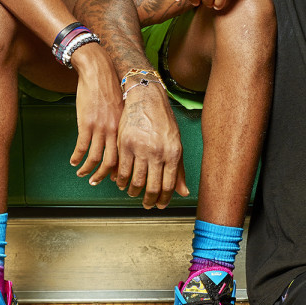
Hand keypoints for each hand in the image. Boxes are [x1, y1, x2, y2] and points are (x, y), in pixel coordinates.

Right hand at [68, 44, 120, 184]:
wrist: (98, 71)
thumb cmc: (110, 88)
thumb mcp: (121, 108)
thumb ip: (120, 124)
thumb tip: (117, 140)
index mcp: (125, 127)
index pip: (125, 156)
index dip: (119, 170)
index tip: (114, 178)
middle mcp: (115, 130)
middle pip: (111, 162)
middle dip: (103, 176)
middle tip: (96, 182)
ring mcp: (100, 128)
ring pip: (94, 158)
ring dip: (87, 169)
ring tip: (81, 173)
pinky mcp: (86, 123)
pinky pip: (81, 147)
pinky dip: (77, 158)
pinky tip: (73, 161)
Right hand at [114, 83, 191, 208]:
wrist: (146, 98)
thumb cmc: (163, 120)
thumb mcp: (176, 143)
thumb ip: (179, 169)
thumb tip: (184, 192)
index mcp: (173, 153)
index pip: (169, 185)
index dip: (164, 199)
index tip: (160, 205)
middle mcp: (157, 153)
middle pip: (152, 187)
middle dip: (149, 200)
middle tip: (146, 204)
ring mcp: (140, 149)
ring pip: (135, 181)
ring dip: (134, 192)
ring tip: (133, 193)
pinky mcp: (125, 144)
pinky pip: (122, 170)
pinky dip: (122, 181)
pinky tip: (122, 183)